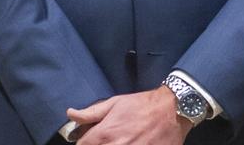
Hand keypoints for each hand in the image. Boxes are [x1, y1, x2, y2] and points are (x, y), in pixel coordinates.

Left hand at [68, 87, 194, 144]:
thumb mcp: (116, 103)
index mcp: (104, 133)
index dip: (85, 142)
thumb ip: (91, 112)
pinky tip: (133, 143)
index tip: (91, 140)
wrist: (173, 110)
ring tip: (121, 140)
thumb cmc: (142, 105)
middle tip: (108, 139)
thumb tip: (70, 114)